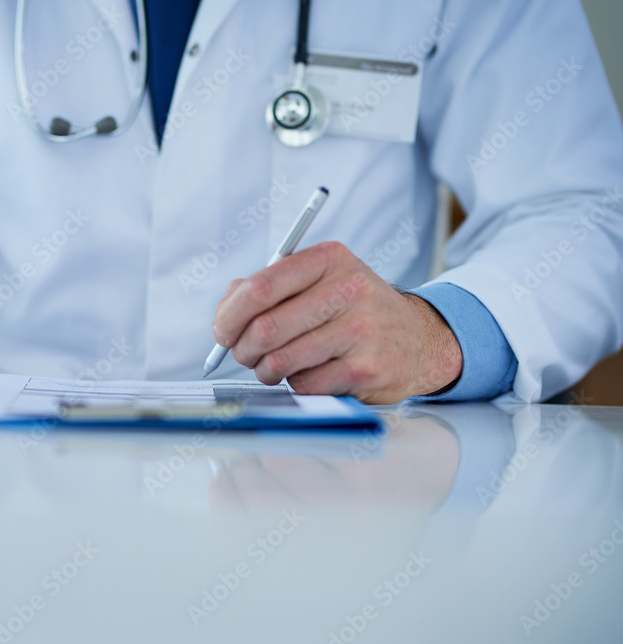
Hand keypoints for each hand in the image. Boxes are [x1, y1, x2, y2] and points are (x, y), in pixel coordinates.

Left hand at [211, 241, 462, 402]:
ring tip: (273, 366)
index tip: (223, 331)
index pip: (260, 288)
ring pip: (280, 361)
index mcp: (329, 259)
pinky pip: (304, 384)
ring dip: (266, 370)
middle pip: (265, 328)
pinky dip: (296, 384)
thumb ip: (269, 287)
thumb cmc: (354, 310)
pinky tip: (311, 373)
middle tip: (245, 354)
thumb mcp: (321, 280)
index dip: (230, 315)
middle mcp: (348, 290)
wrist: (419, 339)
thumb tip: (225, 311)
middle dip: (243, 349)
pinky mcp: (366, 369)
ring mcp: (360, 331)